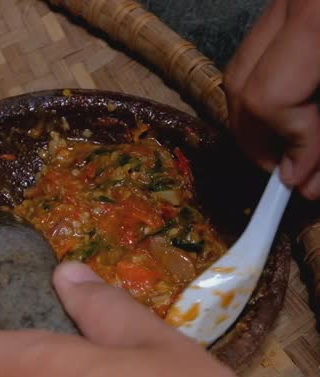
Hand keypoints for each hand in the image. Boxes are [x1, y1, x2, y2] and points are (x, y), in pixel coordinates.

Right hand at [224, 0, 319, 198]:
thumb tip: (300, 182)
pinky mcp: (287, 6)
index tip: (302, 177)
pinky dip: (264, 89)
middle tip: (286, 168)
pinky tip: (290, 108)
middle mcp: (289, 7)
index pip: (269, 101)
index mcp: (313, 22)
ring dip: (257, 119)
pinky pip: (255, 56)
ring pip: (240, 73)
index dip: (289, 146)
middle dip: (260, 140)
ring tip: (286, 143)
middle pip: (241, 89)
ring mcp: (282, 3)